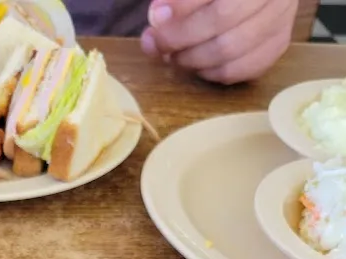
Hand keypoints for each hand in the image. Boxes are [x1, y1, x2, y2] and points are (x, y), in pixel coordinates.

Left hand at [140, 0, 297, 83]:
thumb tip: (158, 18)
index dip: (182, 7)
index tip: (155, 17)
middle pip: (221, 20)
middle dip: (181, 37)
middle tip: (158, 43)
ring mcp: (281, 17)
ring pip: (230, 50)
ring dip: (193, 60)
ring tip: (174, 55)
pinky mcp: (279, 42)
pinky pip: (243, 69)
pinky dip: (213, 72)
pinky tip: (198, 65)